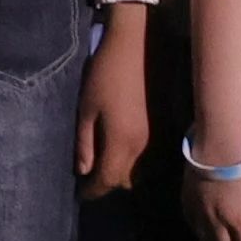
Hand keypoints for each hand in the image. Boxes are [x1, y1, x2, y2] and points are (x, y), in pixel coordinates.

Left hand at [74, 39, 150, 199]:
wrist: (136, 46)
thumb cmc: (105, 75)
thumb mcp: (86, 109)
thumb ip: (85, 144)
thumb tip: (84, 171)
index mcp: (122, 143)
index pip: (107, 181)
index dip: (92, 191)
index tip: (80, 194)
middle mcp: (142, 146)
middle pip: (126, 181)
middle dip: (108, 183)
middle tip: (90, 176)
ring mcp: (155, 137)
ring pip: (140, 171)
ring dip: (123, 173)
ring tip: (105, 163)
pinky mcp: (161, 125)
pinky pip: (148, 156)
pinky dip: (134, 161)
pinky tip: (121, 148)